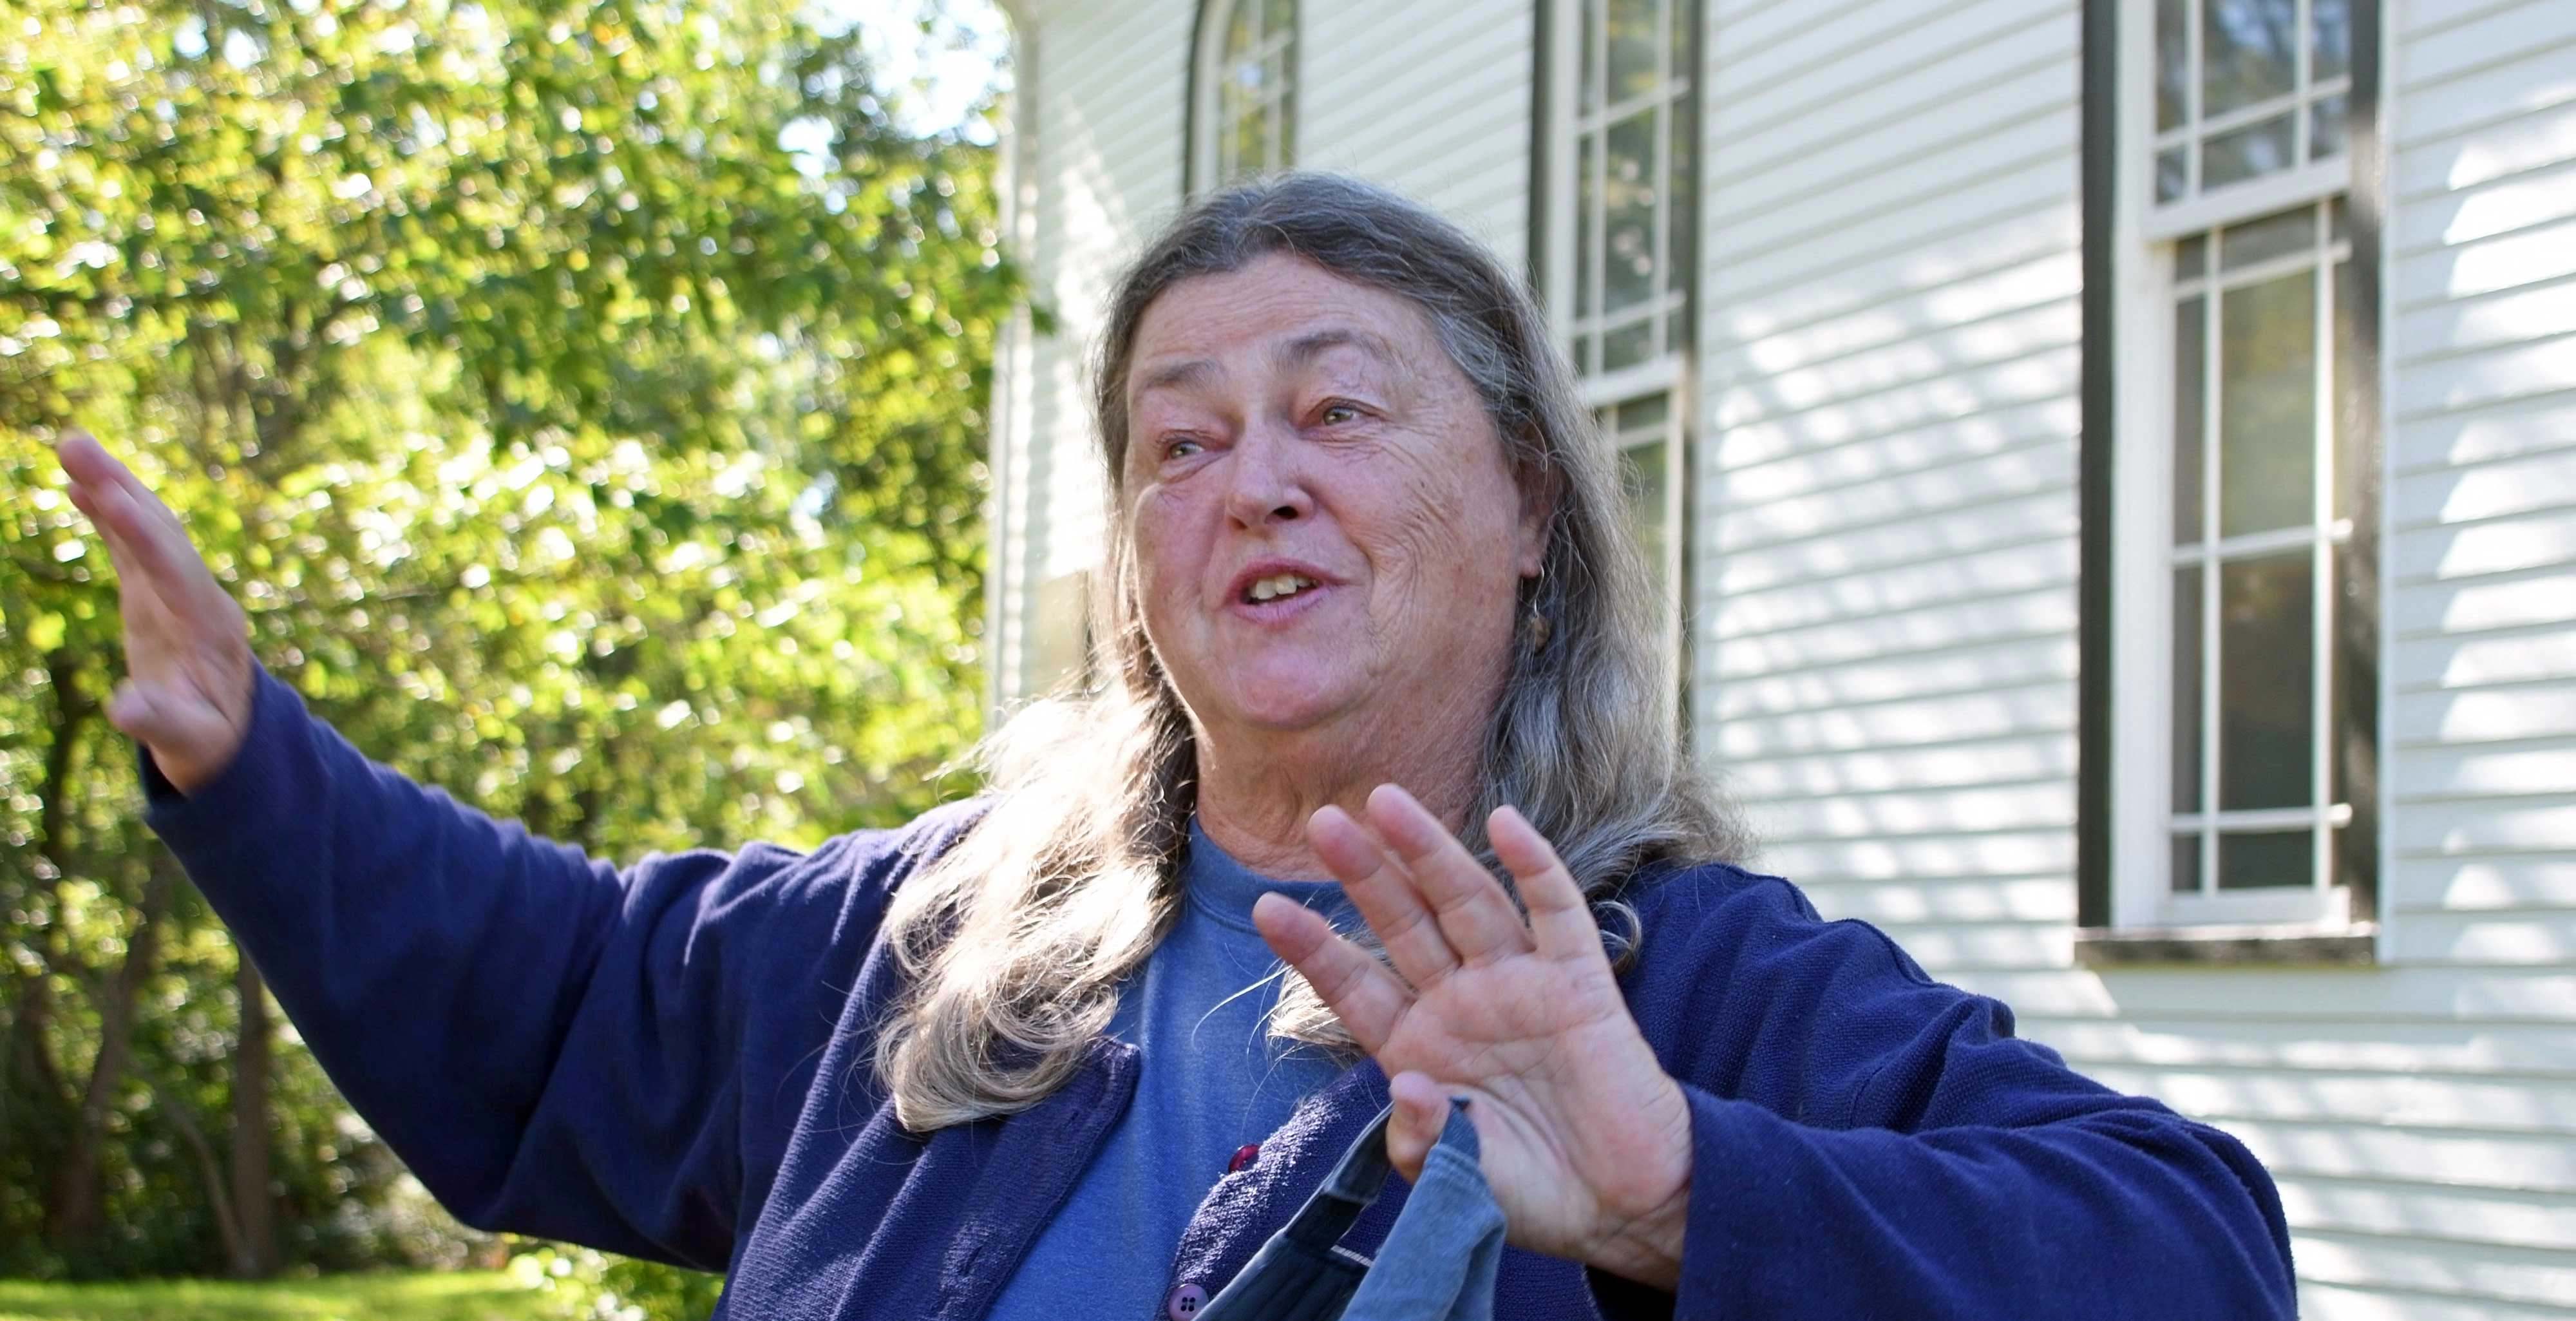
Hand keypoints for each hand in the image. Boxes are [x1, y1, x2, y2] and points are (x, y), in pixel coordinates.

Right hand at [55, 430, 255, 793]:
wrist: (231, 735)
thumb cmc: (208, 743)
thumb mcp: (188, 743)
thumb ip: (159, 724)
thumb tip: (123, 709)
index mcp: (211, 627)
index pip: (175, 571)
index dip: (142, 535)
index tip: (111, 495)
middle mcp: (199, 595)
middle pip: (160, 532)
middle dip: (119, 488)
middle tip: (75, 444)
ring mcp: (178, 588)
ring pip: (146, 525)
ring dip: (112, 484)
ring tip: (71, 444)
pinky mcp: (156, 590)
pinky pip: (133, 540)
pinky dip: (107, 511)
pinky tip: (77, 481)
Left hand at [1252, 785, 1691, 1289]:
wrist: (1621, 1207)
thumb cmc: (1528, 1193)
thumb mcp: (1454, 1181)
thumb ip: (1421, 1139)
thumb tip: (1410, 1083)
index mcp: (1418, 1046)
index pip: (1356, 985)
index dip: (1315, 949)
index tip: (1266, 908)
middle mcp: (1462, 1003)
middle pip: (1404, 924)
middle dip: (1364, 874)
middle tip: (1320, 822)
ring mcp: (1521, 987)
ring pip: (1468, 901)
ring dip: (1429, 851)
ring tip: (1383, 801)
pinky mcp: (1580, 984)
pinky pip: (1556, 913)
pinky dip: (1535, 865)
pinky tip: (1505, 823)